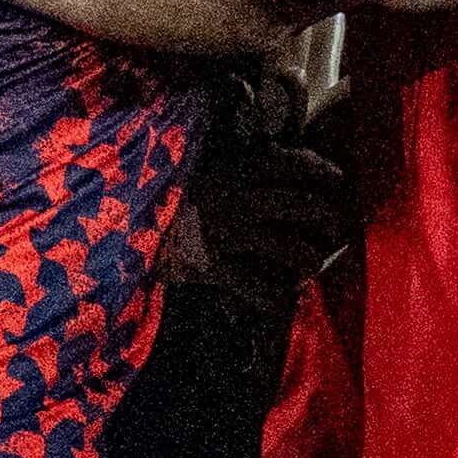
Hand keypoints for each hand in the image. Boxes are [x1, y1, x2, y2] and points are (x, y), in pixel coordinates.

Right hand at [178, 135, 354, 308]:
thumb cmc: (163, 200)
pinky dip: (276, 297)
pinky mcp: (210, 266)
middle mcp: (233, 196)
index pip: (291, 161)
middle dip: (328, 220)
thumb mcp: (198, 169)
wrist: (119, 227)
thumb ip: (235, 167)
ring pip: (291, 247)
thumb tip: (281, 158)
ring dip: (309, 260)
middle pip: (303, 205)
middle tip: (332, 230)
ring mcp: (223, 231)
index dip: (321, 169)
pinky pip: (261, 287)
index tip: (337, 178)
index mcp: (230, 168)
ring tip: (308, 266)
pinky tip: (278, 299)